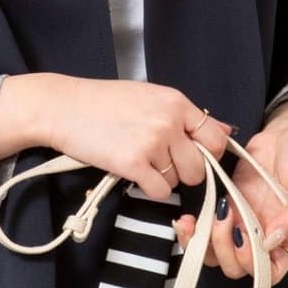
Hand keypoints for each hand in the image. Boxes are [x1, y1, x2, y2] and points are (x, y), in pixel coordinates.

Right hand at [0, 73, 233, 203]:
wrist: (63, 107)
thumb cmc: (102, 102)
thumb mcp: (149, 97)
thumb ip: (185, 115)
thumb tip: (225, 130)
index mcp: (175, 102)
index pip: (215, 137)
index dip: (209, 154)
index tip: (194, 157)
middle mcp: (169, 122)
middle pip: (199, 166)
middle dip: (185, 172)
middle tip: (162, 164)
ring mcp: (152, 143)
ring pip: (177, 180)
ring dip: (162, 178)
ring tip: (140, 161)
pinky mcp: (132, 164)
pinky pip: (159, 190)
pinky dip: (148, 188)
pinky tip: (133, 173)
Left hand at [173, 98, 287, 285]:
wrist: (286, 133)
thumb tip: (271, 241)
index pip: (270, 273)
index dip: (254, 265)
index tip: (247, 239)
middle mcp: (263, 237)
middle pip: (237, 267)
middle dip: (226, 249)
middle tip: (226, 217)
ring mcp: (242, 223)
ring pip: (216, 254)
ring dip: (205, 244)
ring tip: (202, 219)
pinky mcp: (225, 208)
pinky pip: (205, 231)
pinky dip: (193, 231)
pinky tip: (189, 219)